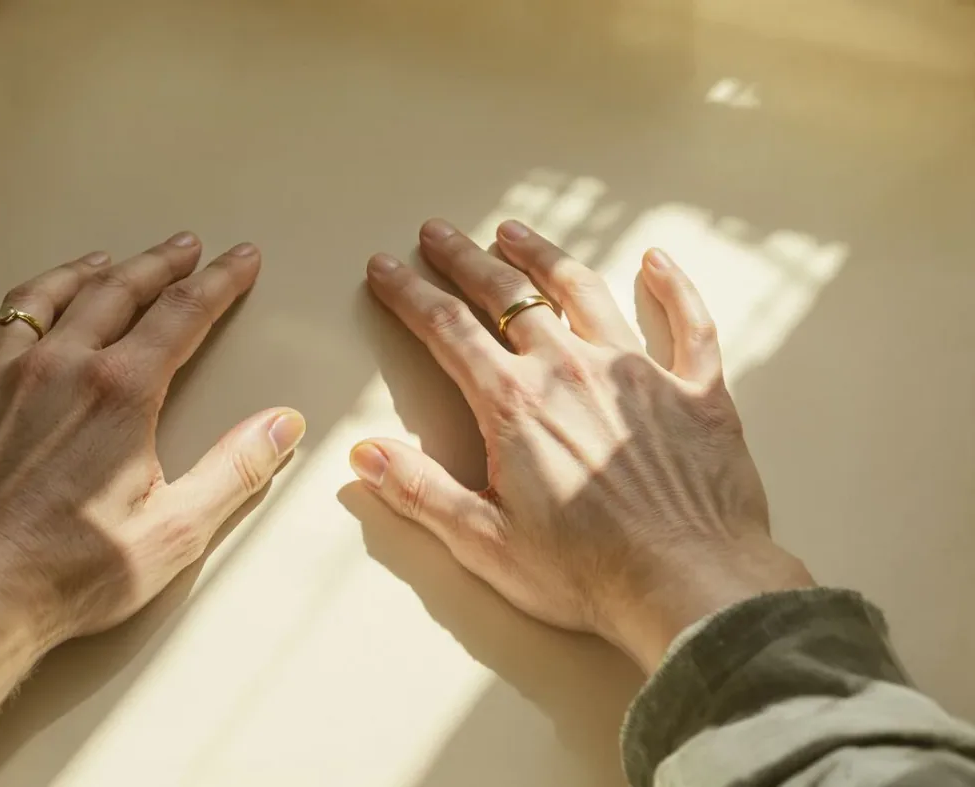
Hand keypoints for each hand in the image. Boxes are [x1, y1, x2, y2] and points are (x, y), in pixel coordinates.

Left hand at [0, 233, 305, 702]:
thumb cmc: (70, 574)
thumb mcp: (175, 532)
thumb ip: (234, 470)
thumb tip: (283, 422)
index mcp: (119, 390)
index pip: (182, 315)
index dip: (219, 282)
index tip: (243, 257)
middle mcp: (55, 365)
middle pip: (113, 293)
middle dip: (156, 265)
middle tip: (183, 247)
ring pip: (33, 304)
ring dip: (72, 276)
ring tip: (98, 261)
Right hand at [353, 219, 811, 671]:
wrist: (690, 586)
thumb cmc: (587, 574)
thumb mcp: (484, 543)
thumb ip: (421, 492)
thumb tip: (365, 453)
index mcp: (514, 404)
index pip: (447, 329)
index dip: (409, 294)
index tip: (385, 268)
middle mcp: (572, 370)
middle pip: (508, 295)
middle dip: (464, 259)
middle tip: (438, 233)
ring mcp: (638, 373)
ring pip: (583, 290)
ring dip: (543, 256)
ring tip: (516, 233)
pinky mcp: (697, 391)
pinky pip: (687, 323)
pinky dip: (671, 288)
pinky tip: (656, 261)